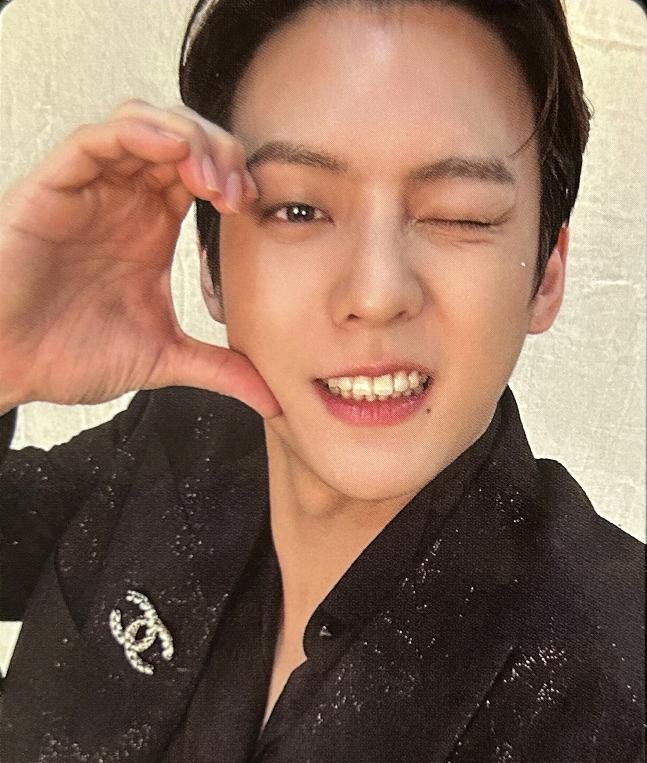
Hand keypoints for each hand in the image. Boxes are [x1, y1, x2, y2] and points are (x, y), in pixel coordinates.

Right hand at [0, 99, 280, 418]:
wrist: (10, 366)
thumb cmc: (69, 354)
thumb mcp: (163, 359)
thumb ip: (218, 370)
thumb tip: (272, 401)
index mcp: (153, 226)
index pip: (204, 173)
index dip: (236, 177)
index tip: (255, 209)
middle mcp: (125, 198)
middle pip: (183, 138)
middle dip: (220, 152)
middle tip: (238, 192)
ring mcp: (91, 188)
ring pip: (145, 124)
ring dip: (187, 138)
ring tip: (210, 179)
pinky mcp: (55, 186)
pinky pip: (96, 137)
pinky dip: (137, 131)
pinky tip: (170, 150)